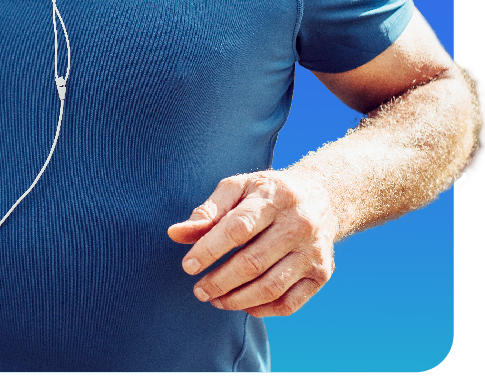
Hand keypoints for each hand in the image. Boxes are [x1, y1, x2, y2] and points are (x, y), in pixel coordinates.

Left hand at [167, 171, 336, 316]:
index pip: (238, 228)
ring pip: (270, 288)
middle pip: (253, 263)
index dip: (209, 250)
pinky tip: (243, 303)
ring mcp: (313, 251)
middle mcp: (299, 224)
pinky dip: (261, 310)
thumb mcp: (238, 188)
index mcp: (274, 196)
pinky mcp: (322, 273)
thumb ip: (207, 211)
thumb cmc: (267, 193)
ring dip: (236, 300)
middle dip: (219, 281)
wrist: (321, 197)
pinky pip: (288, 303)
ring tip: (215, 299)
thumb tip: (175, 234)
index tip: (188, 265)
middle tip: (199, 290)